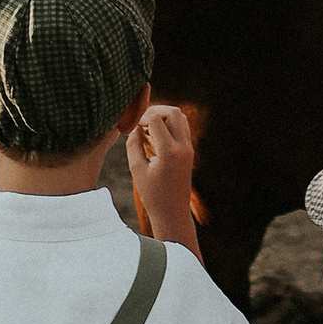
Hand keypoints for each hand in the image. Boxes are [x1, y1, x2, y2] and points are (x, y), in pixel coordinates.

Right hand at [128, 101, 201, 246]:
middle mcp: (183, 147)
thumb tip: (134, 127)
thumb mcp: (137, 169)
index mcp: (169, 152)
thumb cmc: (152, 194)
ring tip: (147, 128)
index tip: (132, 126)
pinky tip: (155, 134)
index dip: (141, 117)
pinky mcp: (190, 151)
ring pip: (180, 116)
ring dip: (163, 116)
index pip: (156, 119)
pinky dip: (169, 124)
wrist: (173, 212)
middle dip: (155, 111)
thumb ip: (133, 144)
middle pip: (173, 112)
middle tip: (140, 122)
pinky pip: (182, 127)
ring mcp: (189, 148)